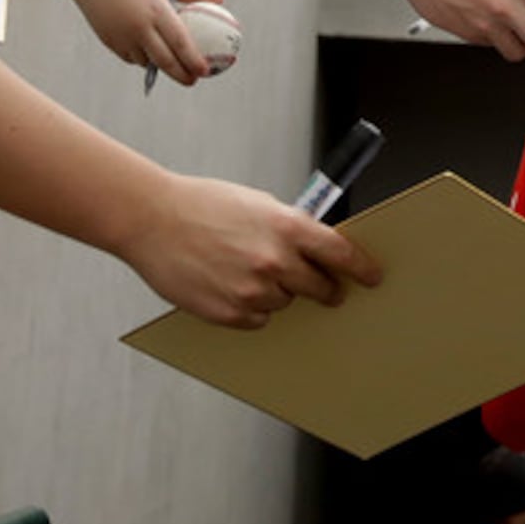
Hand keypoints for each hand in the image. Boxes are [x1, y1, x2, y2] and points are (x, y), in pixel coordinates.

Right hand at [67, 0, 225, 84]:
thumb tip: (220, 0)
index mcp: (156, 10)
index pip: (180, 42)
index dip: (194, 60)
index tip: (206, 70)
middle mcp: (139, 26)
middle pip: (165, 61)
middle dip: (182, 75)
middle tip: (193, 81)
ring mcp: (123, 36)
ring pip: (147, 61)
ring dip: (160, 65)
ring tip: (171, 62)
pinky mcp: (110, 42)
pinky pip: (131, 57)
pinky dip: (141, 58)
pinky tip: (147, 50)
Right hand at [114, 173, 377, 327]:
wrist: (152, 219)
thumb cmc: (203, 205)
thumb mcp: (258, 203)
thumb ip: (290, 226)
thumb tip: (317, 246)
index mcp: (286, 226)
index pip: (341, 253)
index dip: (361, 268)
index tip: (372, 276)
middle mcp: (273, 260)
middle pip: (319, 287)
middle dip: (324, 288)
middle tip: (324, 288)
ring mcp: (251, 290)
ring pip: (285, 304)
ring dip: (277, 292)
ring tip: (246, 270)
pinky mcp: (228, 312)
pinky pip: (257, 319)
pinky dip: (251, 307)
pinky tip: (231, 285)